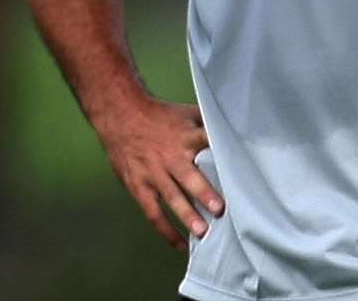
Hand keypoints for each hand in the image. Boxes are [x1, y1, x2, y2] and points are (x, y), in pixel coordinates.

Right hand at [92, 95, 223, 251]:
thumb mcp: (184, 113)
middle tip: (218, 209)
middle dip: (202, 192)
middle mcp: (169, 155)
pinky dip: (165, 229)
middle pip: (187, 175)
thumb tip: (237, 129)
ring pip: (170, 196)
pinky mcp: (138, 185)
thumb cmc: (158, 115)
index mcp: (184, 136)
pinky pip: (152, 211)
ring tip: (201, 232)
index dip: (219, 154)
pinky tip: (180, 244)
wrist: (119, 114)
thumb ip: (207, 123)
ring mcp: (152, 172)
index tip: (234, 166)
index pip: (205, 143)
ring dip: (186, 214)